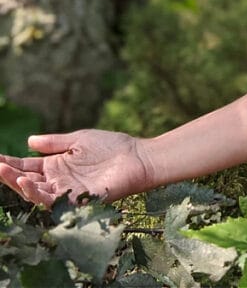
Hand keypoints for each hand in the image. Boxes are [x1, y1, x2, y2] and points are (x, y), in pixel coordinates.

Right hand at [0, 130, 152, 206]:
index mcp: (56, 167)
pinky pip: (55, 201)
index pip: (26, 167)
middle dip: (9, 176)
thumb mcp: (79, 140)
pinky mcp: (79, 200)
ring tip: (9, 175)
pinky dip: (39, 195)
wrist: (138, 156)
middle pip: (27, 182)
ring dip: (21, 186)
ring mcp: (68, 192)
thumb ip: (54, 143)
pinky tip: (28, 184)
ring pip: (37, 194)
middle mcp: (58, 182)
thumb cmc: (112, 146)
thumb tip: (28, 141)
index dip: (9, 164)